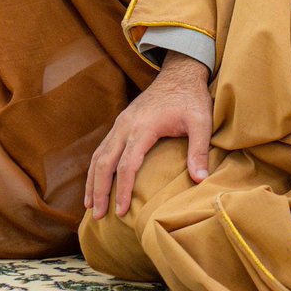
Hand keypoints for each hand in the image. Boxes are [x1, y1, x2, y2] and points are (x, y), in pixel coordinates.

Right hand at [85, 51, 211, 218]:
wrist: (179, 73)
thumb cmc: (191, 98)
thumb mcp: (201, 121)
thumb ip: (199, 150)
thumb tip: (200, 180)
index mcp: (143, 127)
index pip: (127, 165)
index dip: (122, 190)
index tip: (120, 212)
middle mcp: (126, 125)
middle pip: (104, 162)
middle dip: (99, 190)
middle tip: (98, 216)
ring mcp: (121, 123)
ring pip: (98, 155)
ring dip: (92, 181)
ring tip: (89, 206)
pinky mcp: (121, 123)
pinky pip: (102, 148)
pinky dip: (96, 167)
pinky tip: (95, 182)